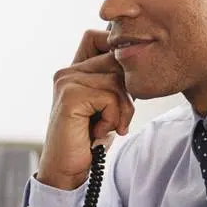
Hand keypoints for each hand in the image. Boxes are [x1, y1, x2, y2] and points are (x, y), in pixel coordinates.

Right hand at [36, 30, 134, 190]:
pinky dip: (112, 118)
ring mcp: (66, 81)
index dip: (117, 53)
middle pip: (116, 60)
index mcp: (74, 70)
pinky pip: (110, 97)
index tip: (123, 87)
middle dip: (127, 91)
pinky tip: (98, 132)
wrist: (67, 169)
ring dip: (122, 109)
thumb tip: (140, 62)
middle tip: (118, 118)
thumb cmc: (88, 140)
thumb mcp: (106, 106)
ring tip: (109, 127)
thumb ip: (115, 82)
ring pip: (117, 80)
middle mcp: (67, 71)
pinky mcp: (70, 95)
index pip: (99, 37)